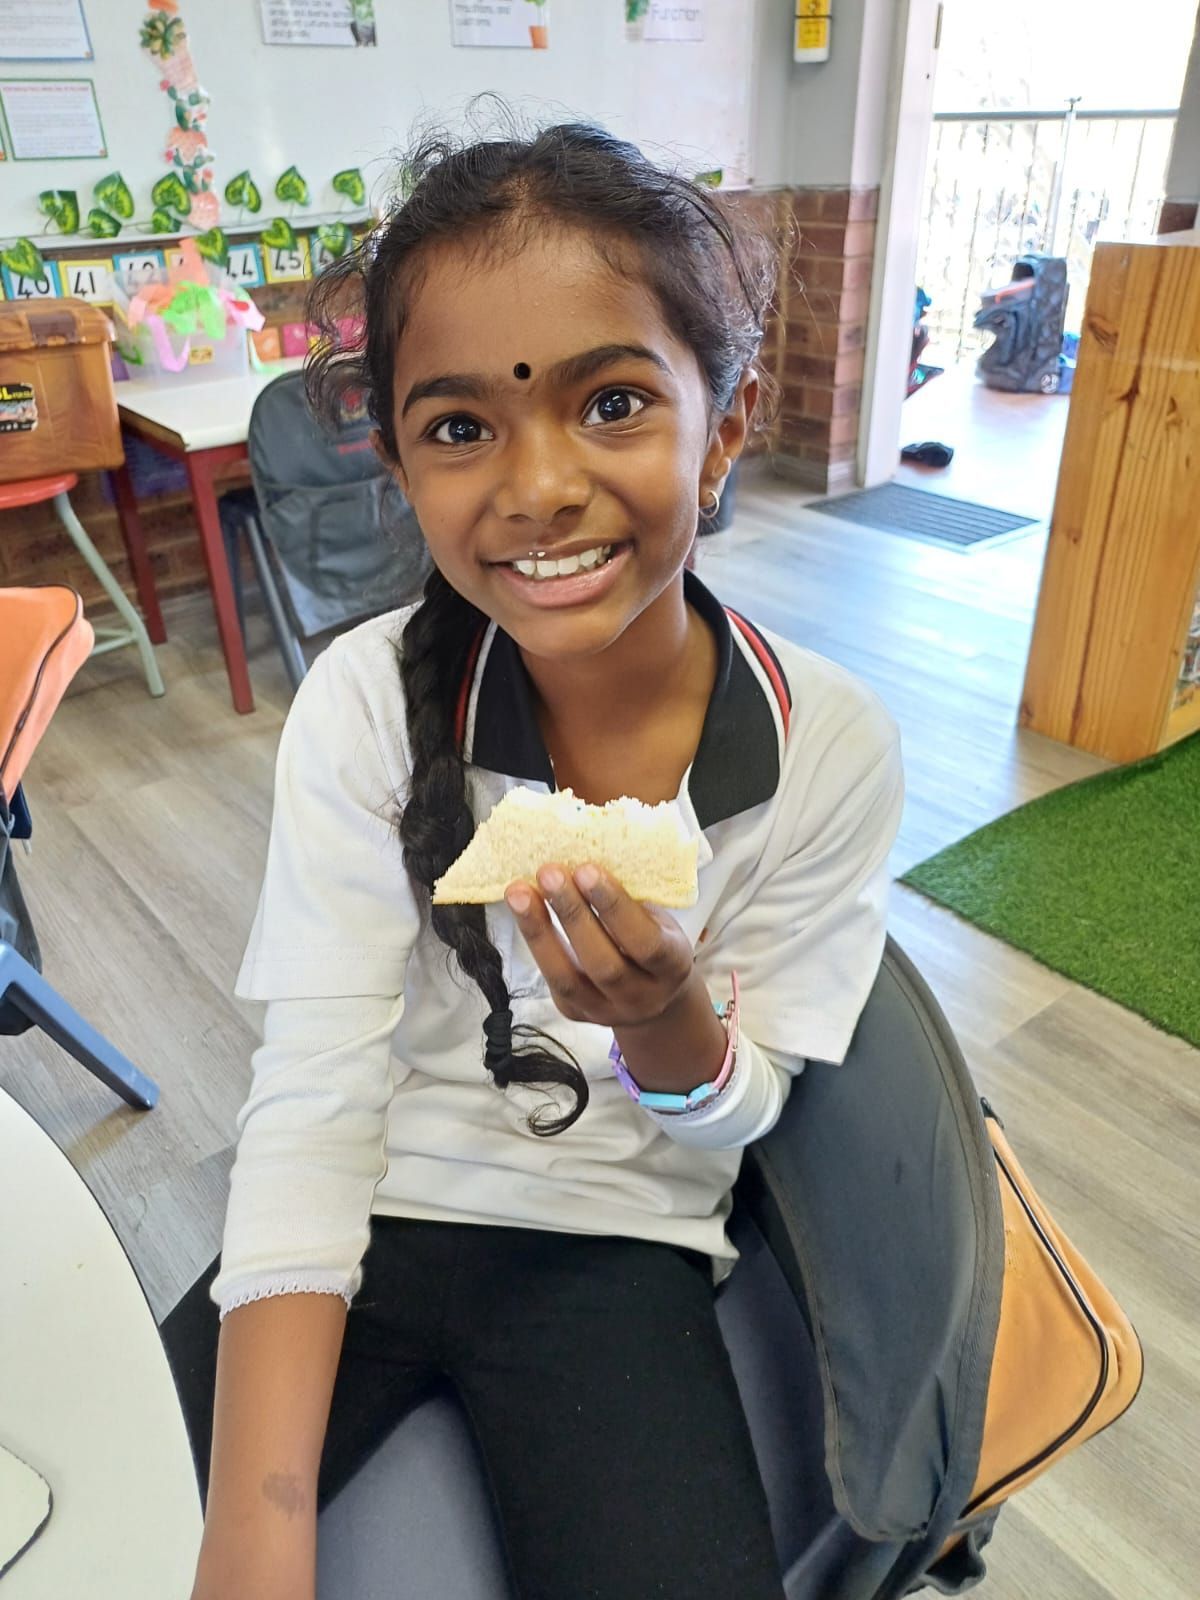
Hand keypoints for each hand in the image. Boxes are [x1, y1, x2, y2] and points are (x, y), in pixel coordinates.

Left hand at [504, 864, 694, 1028]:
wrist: (654, 998)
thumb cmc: (653, 941)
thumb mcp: (658, 920)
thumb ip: (631, 899)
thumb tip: (588, 851)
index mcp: (671, 966)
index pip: (644, 941)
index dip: (614, 907)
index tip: (587, 869)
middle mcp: (641, 996)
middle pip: (603, 964)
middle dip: (572, 915)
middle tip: (549, 873)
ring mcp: (606, 1011)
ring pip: (568, 978)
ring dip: (539, 931)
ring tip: (519, 892)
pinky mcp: (576, 1013)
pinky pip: (551, 981)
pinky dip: (534, 943)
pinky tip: (522, 911)